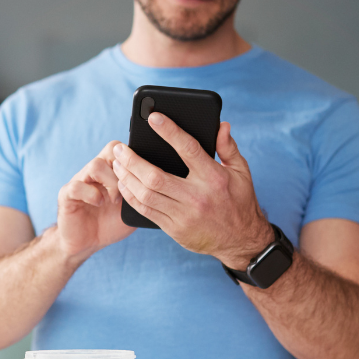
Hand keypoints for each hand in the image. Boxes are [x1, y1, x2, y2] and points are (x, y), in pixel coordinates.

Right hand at [55, 141, 135, 262]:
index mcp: (112, 170)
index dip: (137, 159)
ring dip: (111, 183)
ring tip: (115, 200)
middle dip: (126, 168)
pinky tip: (99, 204)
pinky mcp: (67, 195)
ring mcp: (80, 180)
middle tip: (130, 188)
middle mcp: (95, 171)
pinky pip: (77, 186)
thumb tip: (166, 183)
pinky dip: (91, 195)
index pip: (125, 149)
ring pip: (96, 165)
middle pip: (112, 149)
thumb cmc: (112, 223)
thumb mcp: (133, 207)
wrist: (87, 243)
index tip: (144, 178)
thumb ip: (144, 192)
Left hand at [112, 113, 271, 267]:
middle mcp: (197, 197)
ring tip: (117, 164)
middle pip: (155, 176)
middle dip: (132, 160)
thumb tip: (221, 125)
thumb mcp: (241, 172)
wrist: (241, 240)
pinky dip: (131, 197)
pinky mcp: (174, 229)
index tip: (153, 118)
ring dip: (127, 178)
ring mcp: (184, 215)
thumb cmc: (239, 201)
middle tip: (119, 148)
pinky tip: (124, 184)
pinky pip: (146, 211)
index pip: (188, 149)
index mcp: (214, 178)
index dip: (169, 131)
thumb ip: (228, 147)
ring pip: (146, 194)